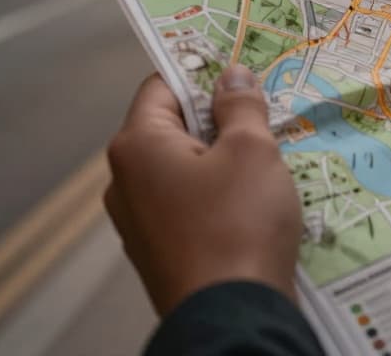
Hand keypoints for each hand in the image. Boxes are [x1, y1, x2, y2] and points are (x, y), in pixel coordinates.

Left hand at [105, 67, 301, 314]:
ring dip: (221, 164)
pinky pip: (187, 208)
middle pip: (173, 129)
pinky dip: (216, 200)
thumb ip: (240, 106)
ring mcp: (137, 223)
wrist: (232, 316)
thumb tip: (232, 75)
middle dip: (218, 123)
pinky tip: (252, 209)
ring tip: (265, 169)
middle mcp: (124, 181)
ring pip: (182, 171)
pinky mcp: (158, 254)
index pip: (163, 86)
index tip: (242, 78)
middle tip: (263, 124)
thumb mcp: (252, 150)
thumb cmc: (239, 223)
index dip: (203, 75)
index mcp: (136, 146)